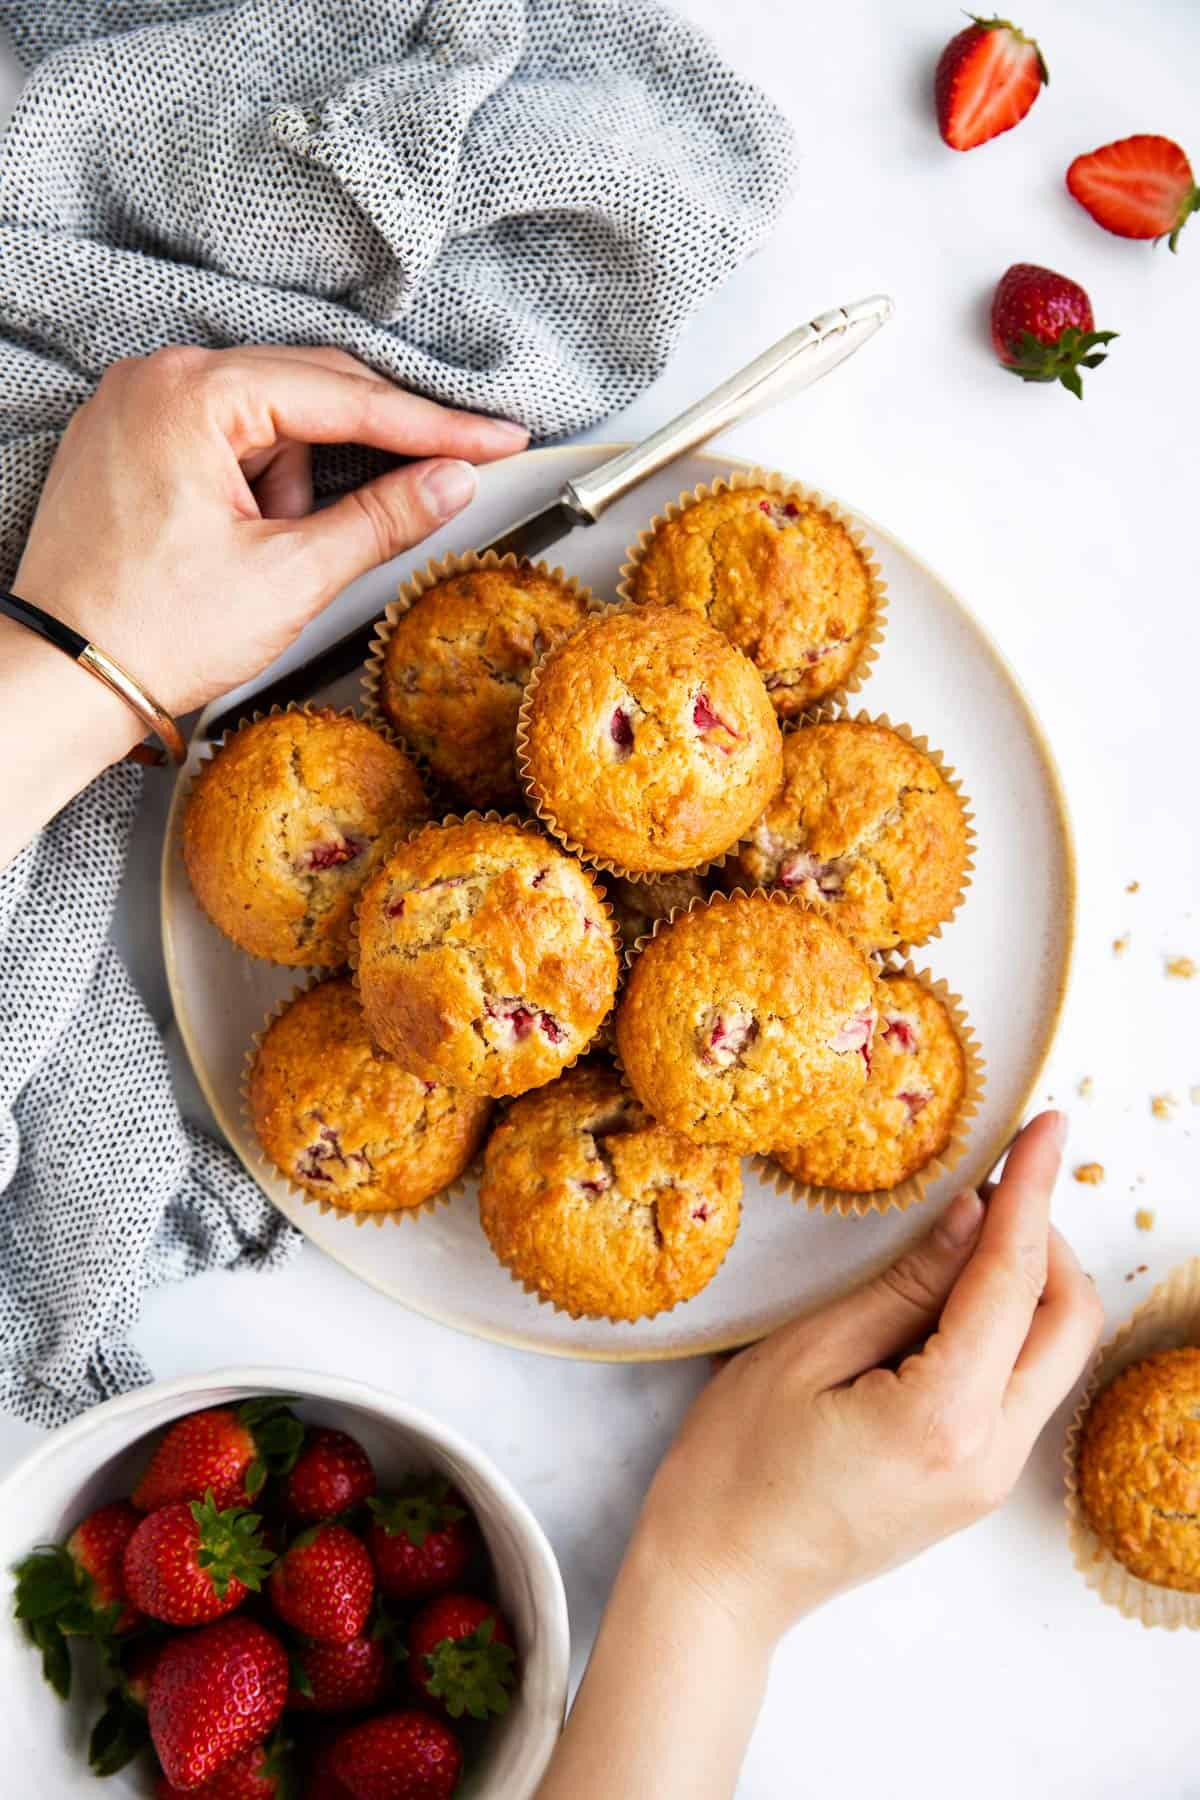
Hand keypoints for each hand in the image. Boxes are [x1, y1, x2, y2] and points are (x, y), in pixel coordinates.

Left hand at [12, 344, 527, 717]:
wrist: (65, 679)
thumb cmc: (153, 632)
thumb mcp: (290, 577)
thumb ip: (382, 518)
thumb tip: (452, 482)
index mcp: (192, 395)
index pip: (345, 397)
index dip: (434, 425)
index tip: (496, 438)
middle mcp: (156, 379)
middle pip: (307, 390)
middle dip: (369, 449)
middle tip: (449, 476)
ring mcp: (136, 405)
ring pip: (267, 419)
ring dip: (296, 482)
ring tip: (273, 553)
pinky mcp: (130, 440)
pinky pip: (223, 439)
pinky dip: (257, 485)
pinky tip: (248, 539)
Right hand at [637, 1111, 1102, 1645]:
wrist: (720, 1584)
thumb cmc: (734, 1470)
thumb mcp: (803, 1353)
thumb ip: (901, 1284)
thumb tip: (973, 1217)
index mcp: (945, 1419)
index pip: (1014, 1280)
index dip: (1032, 1191)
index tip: (1045, 1125)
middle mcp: (991, 1456)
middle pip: (1068, 1321)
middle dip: (1045, 1237)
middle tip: (992, 1182)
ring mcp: (990, 1478)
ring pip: (1054, 1354)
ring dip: (1029, 1282)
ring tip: (962, 1232)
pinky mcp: (974, 1483)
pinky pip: (1020, 1384)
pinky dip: (1004, 1325)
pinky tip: (947, 1294)